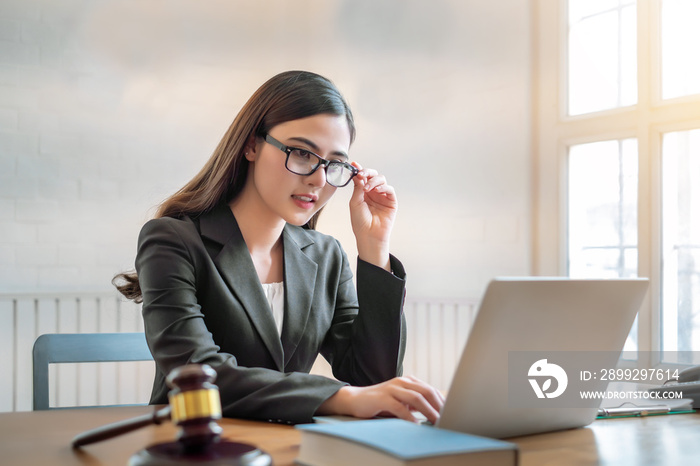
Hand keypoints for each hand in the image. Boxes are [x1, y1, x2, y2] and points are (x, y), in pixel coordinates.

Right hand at [317, 376, 444, 424]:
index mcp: (409, 381)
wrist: (355, 399)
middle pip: (426, 391)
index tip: (452, 414)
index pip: (431, 390)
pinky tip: (416, 425)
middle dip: (439, 406)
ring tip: (436, 422)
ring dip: (429, 411)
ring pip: (416, 398)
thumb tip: (436, 413)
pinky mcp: (383, 397)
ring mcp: (392, 388)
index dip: (442, 402)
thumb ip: (417, 405)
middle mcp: (402, 382)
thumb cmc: (381, 402)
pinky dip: (410, 417)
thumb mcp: (401, 402)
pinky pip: (400, 407)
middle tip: (447, 419)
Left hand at [349, 163, 397, 269]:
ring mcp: (382, 196)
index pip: (362, 178)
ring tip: (367, 187)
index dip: (359, 170)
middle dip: (367, 172)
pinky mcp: (391, 201)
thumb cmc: (360, 222)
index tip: (354, 164)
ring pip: (381, 180)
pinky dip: (383, 187)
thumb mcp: (355, 202)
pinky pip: (389, 189)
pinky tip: (376, 190)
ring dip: (374, 180)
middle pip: (373, 176)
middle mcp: (373, 192)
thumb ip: (358, 187)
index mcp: (363, 192)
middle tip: (362, 174)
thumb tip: (358, 174)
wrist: (368, 235)